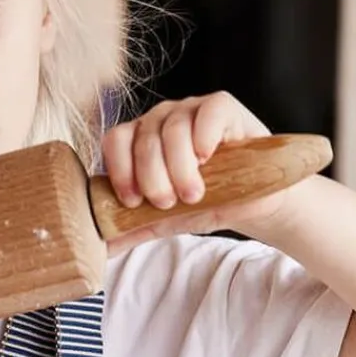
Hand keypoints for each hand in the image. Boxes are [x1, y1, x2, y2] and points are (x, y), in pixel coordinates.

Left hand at [100, 92, 292, 253]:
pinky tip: (206, 158)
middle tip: (169, 202)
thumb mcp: (167, 219)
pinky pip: (206, 112)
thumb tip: (101, 249)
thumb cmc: (207, 202)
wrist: (254, 202)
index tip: (132, 202)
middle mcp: (161, 119)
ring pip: (172, 128)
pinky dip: (202, 137)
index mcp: (140, 141)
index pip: (116, 141)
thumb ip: (134, 228)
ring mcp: (191, 109)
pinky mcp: (222, 107)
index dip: (120, 171)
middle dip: (152, 178)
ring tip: (193, 193)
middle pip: (144, 139)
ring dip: (179, 167)